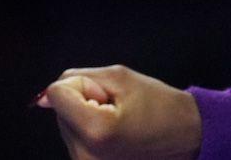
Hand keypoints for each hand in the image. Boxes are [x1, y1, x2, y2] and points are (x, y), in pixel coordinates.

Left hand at [34, 64, 200, 159]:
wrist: (187, 137)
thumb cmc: (159, 105)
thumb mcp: (120, 78)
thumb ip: (78, 80)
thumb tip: (43, 96)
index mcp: (95, 130)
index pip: (56, 94)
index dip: (81, 85)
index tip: (107, 95)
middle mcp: (86, 156)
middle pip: (59, 111)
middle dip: (82, 101)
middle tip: (117, 108)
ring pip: (65, 125)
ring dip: (85, 117)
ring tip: (118, 122)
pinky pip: (75, 140)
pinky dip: (88, 132)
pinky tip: (114, 135)